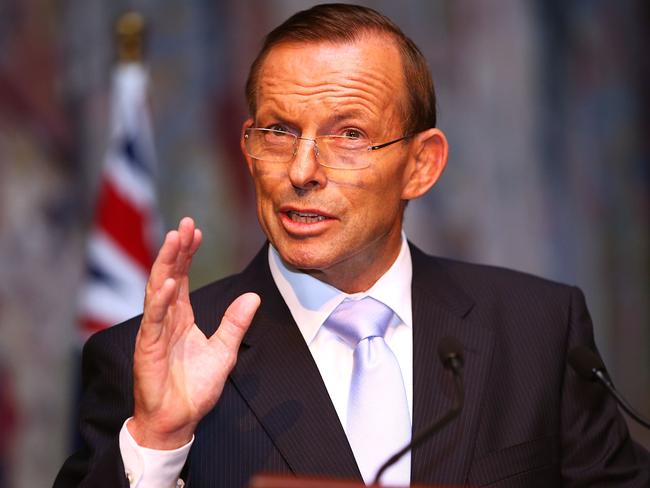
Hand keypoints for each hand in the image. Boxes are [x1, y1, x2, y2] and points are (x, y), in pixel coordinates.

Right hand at [129, 217, 260, 448]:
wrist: (178, 420)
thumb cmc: (195, 387)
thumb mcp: (224, 351)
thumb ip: (235, 323)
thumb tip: (253, 296)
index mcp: (180, 317)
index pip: (183, 277)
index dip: (188, 254)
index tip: (196, 231)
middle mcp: (165, 319)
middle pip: (169, 275)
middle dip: (176, 249)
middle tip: (184, 223)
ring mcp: (154, 331)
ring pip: (158, 290)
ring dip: (166, 264)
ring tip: (174, 239)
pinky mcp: (148, 348)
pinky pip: (154, 320)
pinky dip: (162, 301)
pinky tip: (170, 282)